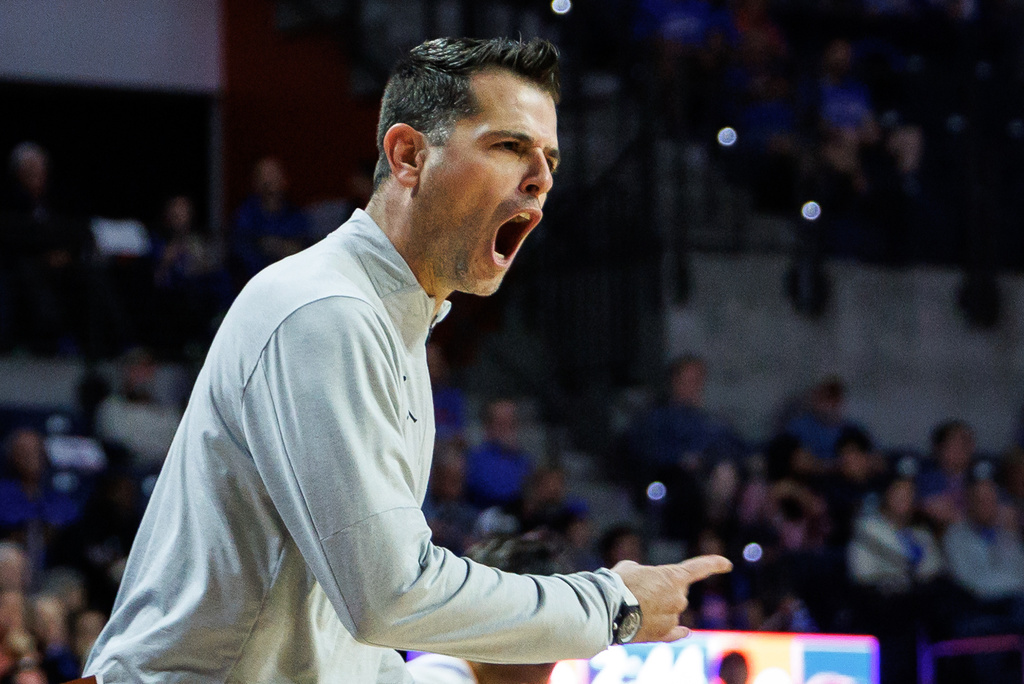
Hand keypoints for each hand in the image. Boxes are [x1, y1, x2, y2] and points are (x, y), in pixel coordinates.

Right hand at [611, 554, 731, 642]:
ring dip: (657, 608)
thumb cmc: (619, 583)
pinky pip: (675, 632)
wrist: (608, 609)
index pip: (699, 568)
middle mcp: (679, 598)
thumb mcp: (631, 568)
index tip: (727, 564)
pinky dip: (678, 631)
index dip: (714, 564)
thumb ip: (645, 574)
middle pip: (677, 592)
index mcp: (674, 577)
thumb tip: (645, 584)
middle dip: (663, 590)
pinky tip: (685, 632)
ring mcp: (672, 618)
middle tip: (640, 589)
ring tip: (633, 606)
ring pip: (671, 611)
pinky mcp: (663, 634)